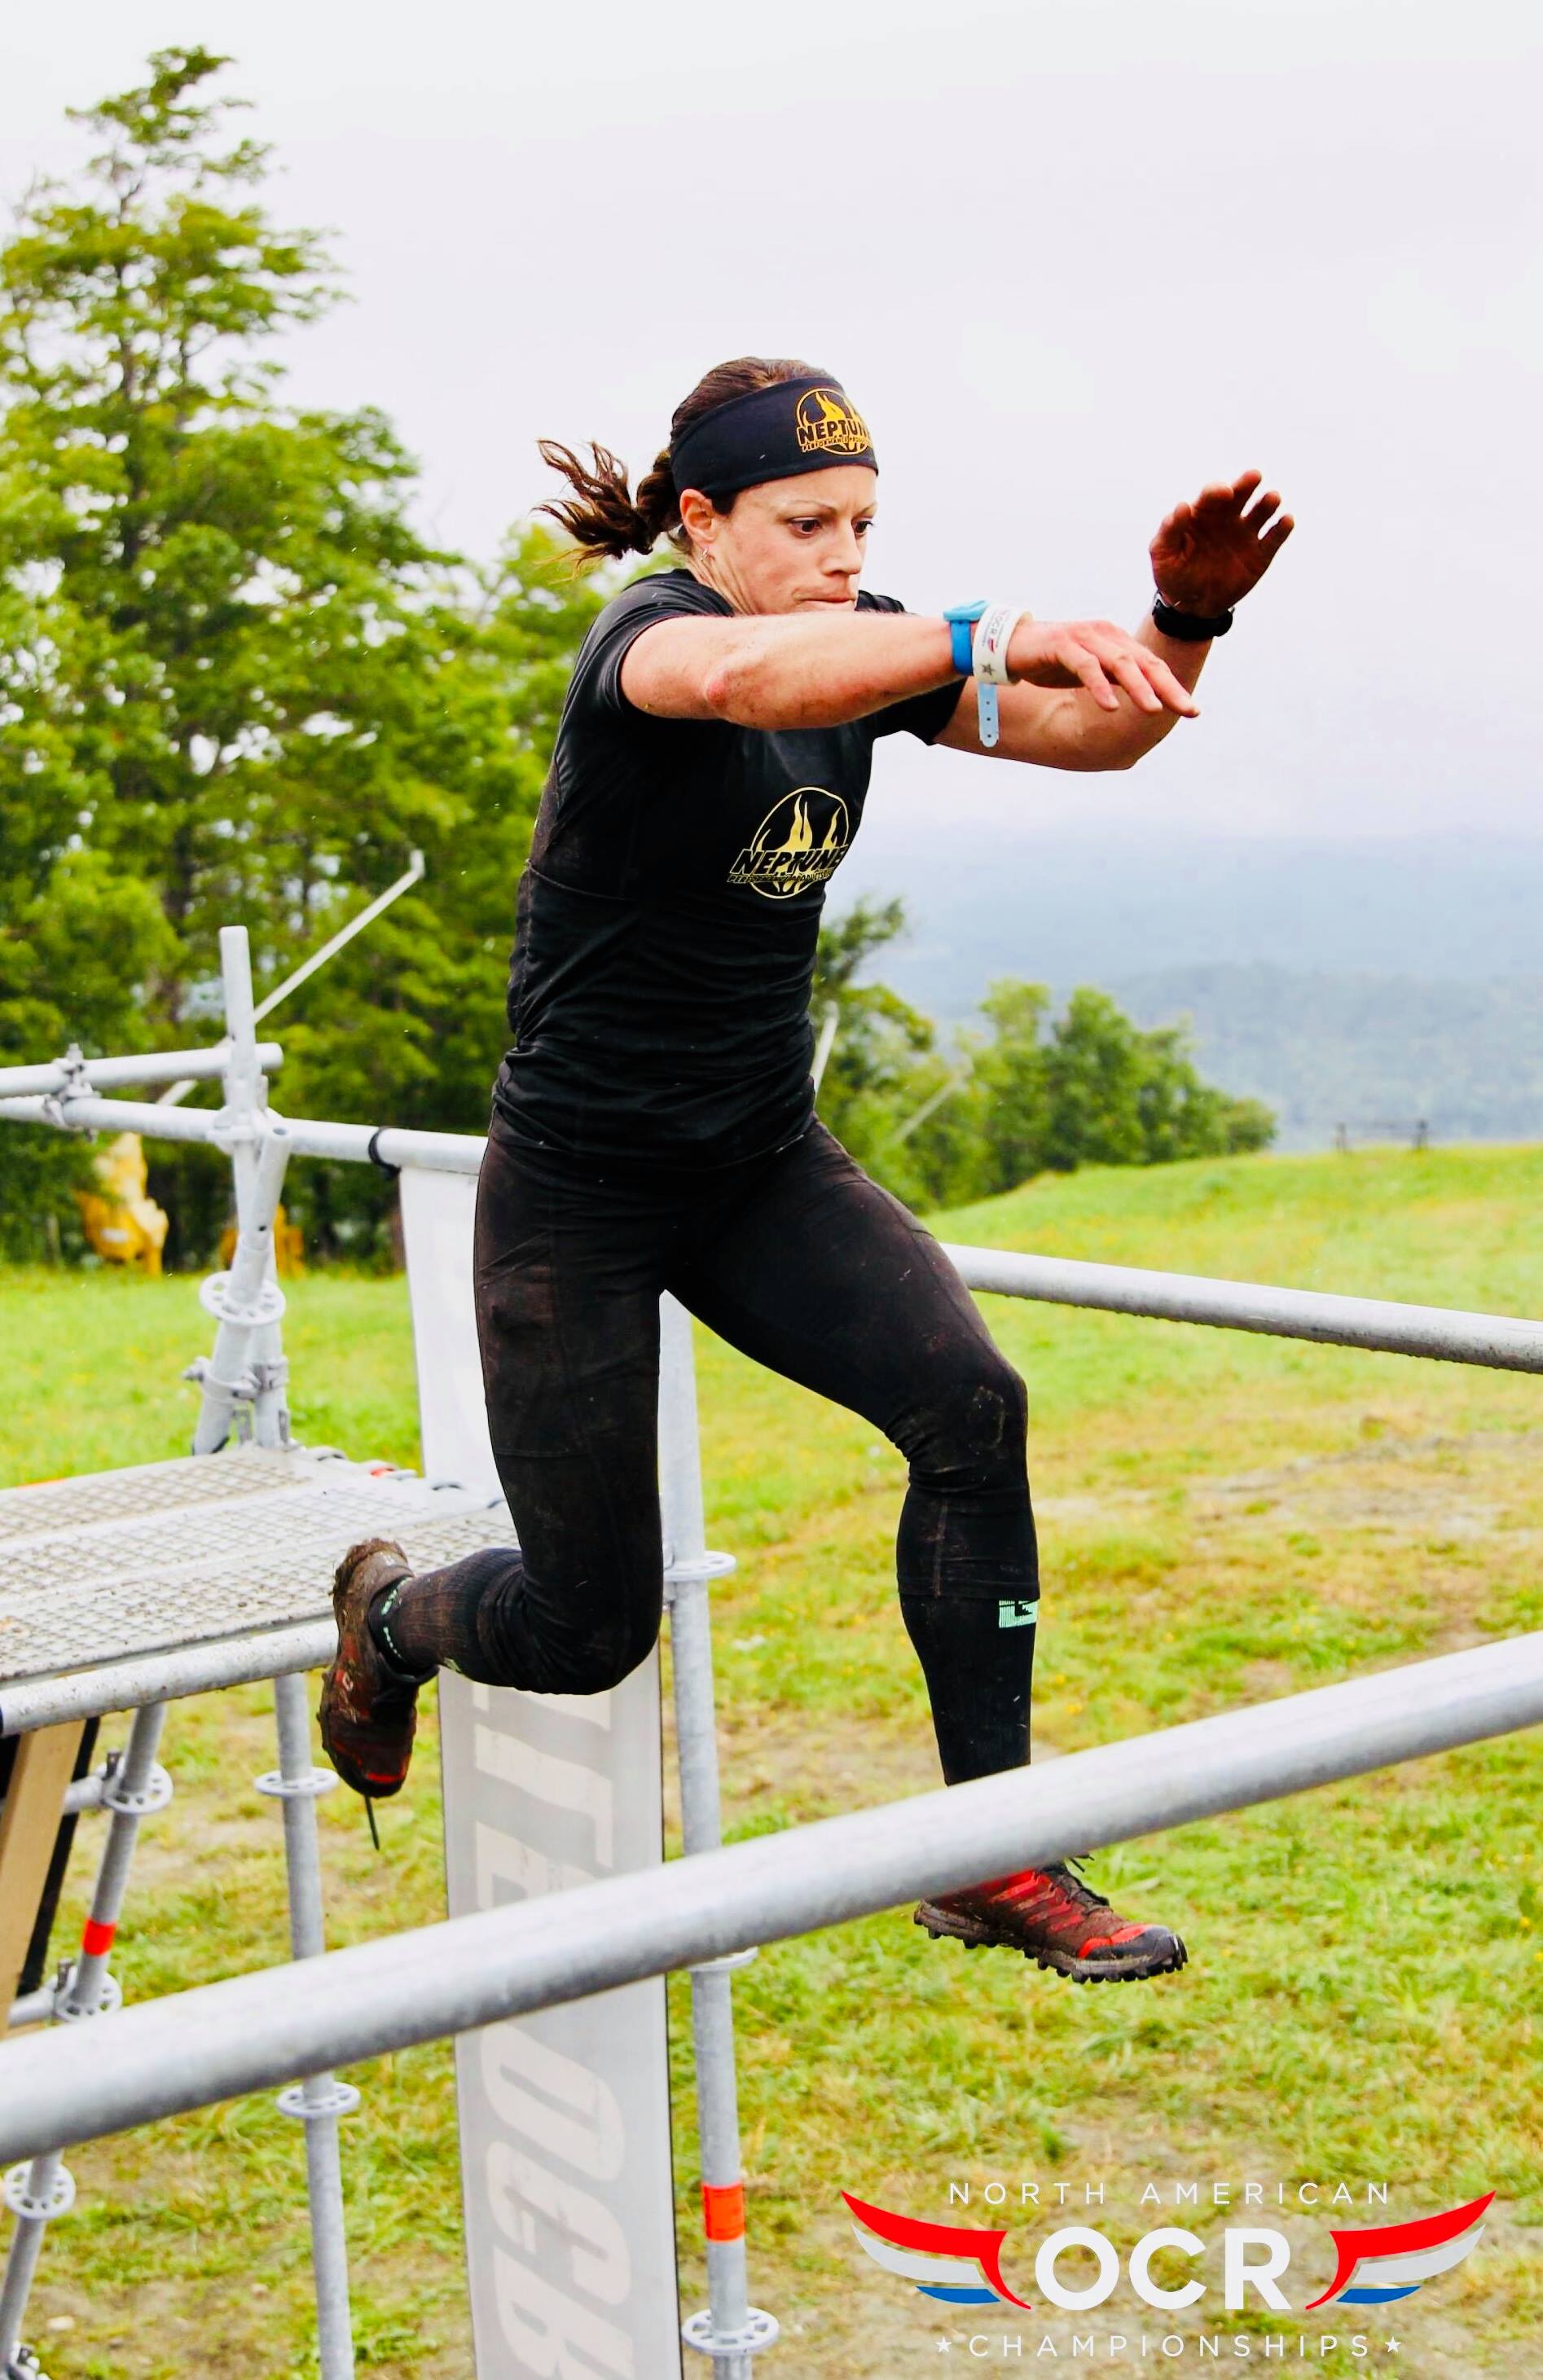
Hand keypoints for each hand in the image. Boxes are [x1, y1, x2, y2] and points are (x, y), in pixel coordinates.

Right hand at [1006, 617, 1199, 715]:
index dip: (1173, 687)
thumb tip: (1144, 699)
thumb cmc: (1052, 660)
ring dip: (1139, 688)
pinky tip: (1110, 707)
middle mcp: (1105, 635)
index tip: (1193, 711)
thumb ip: (1114, 679)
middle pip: (1144, 663)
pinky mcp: (1062, 644)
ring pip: (1119, 663)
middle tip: (1186, 710)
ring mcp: (1085, 637)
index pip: (1151, 665)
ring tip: (1154, 710)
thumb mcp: (1090, 672)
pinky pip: (1086, 666)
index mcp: (1116, 641)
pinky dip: (1099, 687)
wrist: (1010, 645)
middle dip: (1167, 688)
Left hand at [1149, 470, 1292, 615]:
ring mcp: (1246, 535)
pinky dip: (1282, 529)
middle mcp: (1227, 518)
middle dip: (1246, 484)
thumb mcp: (1163, 555)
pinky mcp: (1261, 555)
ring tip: (1272, 498)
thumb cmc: (1174, 574)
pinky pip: (1274, 539)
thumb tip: (1182, 506)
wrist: (1192, 605)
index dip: (1217, 490)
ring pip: (1260, 512)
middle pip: (1240, 495)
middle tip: (1254, 476)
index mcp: (1203, 514)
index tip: (1224, 492)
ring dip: (1267, 503)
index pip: (1211, 495)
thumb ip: (1170, 530)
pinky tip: (1286, 521)